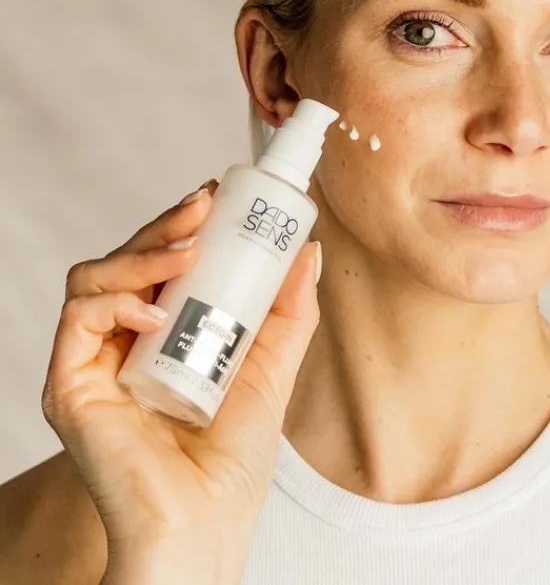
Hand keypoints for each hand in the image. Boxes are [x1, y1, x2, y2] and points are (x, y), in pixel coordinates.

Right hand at [40, 180, 321, 584]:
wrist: (205, 522)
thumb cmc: (233, 456)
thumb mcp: (273, 367)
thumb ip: (289, 311)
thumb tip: (308, 251)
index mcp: (165, 333)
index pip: (164, 263)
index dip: (184, 225)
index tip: (218, 197)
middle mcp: (125, 341)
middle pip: (129, 261)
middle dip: (165, 224)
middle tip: (205, 205)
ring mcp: (95, 361)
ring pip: (95, 278)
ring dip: (142, 252)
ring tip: (190, 249)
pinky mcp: (71, 385)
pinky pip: (77, 320)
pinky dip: (114, 301)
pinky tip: (155, 310)